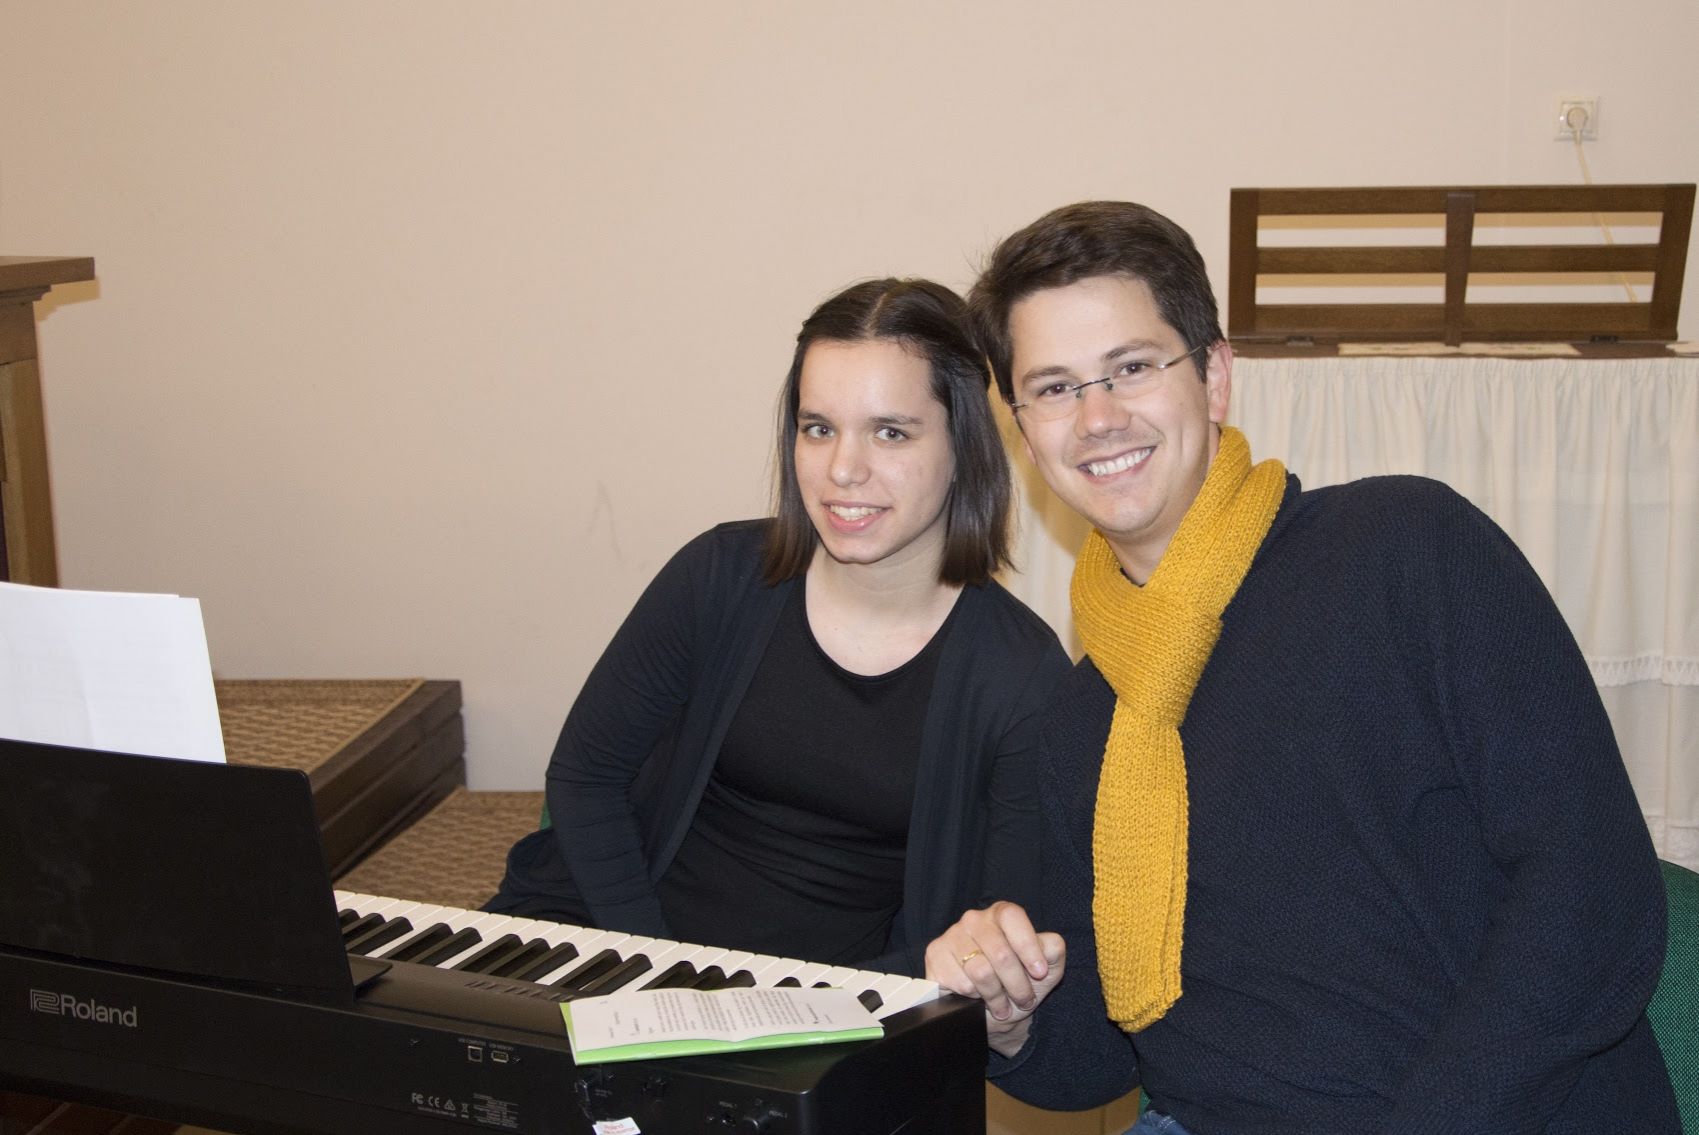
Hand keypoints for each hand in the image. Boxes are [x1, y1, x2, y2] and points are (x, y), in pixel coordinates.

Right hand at [925, 901, 1064, 1057]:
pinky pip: (960, 982)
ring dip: (997, 996)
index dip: (1028, 946)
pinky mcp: (935, 955)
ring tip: (1003, 1005)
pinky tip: (978, 999)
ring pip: (980, 971)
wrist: (992, 1012)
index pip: (1012, 917)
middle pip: (1000, 952)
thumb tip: (1050, 944)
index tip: (1039, 973)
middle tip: (1024, 1000)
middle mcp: (974, 919)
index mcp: (1002, 914)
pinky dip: (974, 998)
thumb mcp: (1047, 970)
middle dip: (1017, 984)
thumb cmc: (1020, 984)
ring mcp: (952, 935)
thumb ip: (1053, 951)